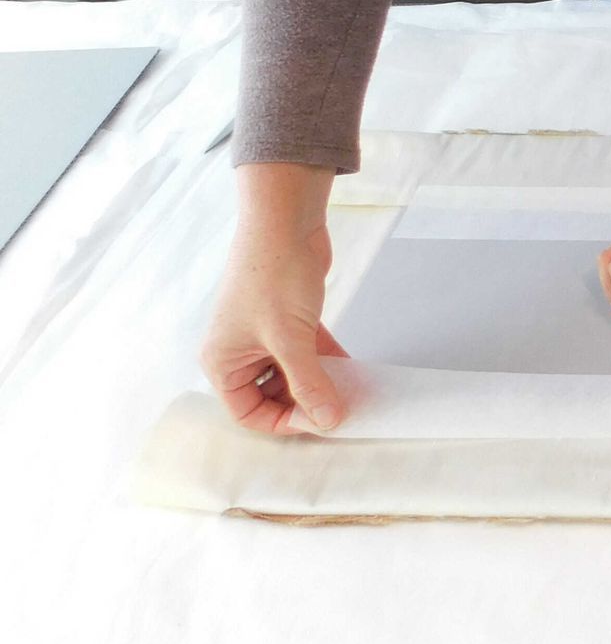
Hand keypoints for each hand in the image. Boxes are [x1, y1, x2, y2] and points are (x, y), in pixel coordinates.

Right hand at [203, 209, 345, 435]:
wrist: (285, 222)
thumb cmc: (273, 275)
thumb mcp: (290, 338)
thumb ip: (309, 383)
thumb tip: (328, 421)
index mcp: (222, 362)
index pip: (247, 413)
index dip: (282, 422)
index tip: (319, 420)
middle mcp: (240, 351)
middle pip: (273, 396)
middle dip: (306, 403)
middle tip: (343, 409)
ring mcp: (265, 335)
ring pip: (294, 373)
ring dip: (322, 382)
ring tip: (355, 392)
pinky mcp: (289, 319)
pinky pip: (308, 352)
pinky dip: (329, 361)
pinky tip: (356, 369)